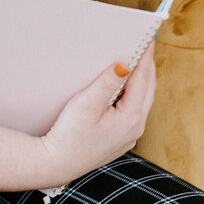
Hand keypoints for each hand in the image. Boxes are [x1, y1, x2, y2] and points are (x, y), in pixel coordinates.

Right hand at [0, 44, 156, 193]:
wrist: (56, 164)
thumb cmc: (68, 136)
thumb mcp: (86, 104)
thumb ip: (108, 83)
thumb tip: (126, 64)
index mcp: (130, 118)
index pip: (143, 80)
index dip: (145, 57)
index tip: (147, 39)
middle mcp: (135, 128)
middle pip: (148, 90)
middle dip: (147, 67)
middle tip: (145, 46)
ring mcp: (129, 135)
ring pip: (143, 101)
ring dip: (141, 81)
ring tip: (137, 62)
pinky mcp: (121, 139)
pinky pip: (134, 111)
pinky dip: (134, 95)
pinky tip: (125, 88)